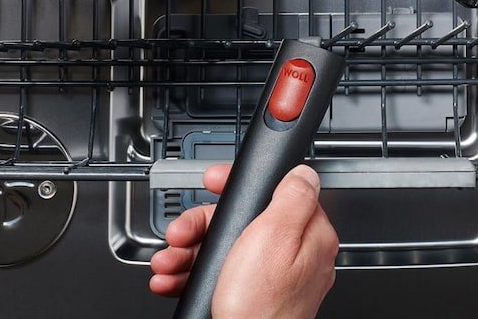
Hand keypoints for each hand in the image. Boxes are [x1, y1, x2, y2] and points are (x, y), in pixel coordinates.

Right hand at [150, 163, 337, 318]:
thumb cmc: (261, 307)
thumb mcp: (275, 235)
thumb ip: (292, 196)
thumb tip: (303, 172)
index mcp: (308, 235)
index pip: (275, 191)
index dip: (240, 185)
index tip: (213, 184)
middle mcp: (294, 257)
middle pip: (243, 220)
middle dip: (202, 224)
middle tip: (181, 232)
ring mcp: (270, 280)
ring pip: (225, 248)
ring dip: (188, 250)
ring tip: (168, 261)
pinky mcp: (249, 299)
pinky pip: (219, 275)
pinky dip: (192, 274)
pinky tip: (173, 278)